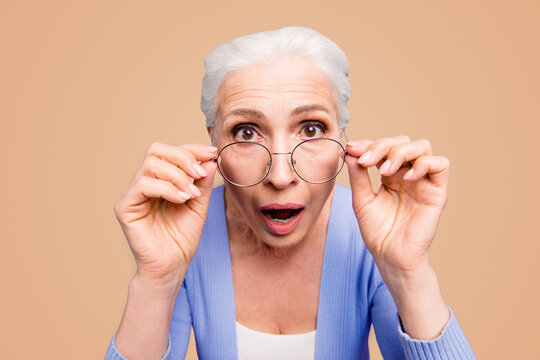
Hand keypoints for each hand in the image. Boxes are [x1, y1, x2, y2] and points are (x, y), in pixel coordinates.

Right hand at [113, 142, 217, 284]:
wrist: (172, 266)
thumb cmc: (182, 238)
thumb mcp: (199, 205)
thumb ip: (202, 183)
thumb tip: (209, 159)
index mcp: (160, 180)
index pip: (171, 153)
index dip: (191, 149)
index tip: (211, 153)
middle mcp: (144, 183)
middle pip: (156, 150)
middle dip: (182, 157)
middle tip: (199, 173)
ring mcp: (133, 194)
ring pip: (150, 164)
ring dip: (176, 175)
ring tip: (190, 194)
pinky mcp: (125, 207)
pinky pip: (143, 184)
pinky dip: (166, 188)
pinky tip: (181, 199)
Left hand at [345, 135, 449, 276]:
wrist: (391, 257)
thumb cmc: (378, 232)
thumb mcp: (362, 200)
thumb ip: (358, 176)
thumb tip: (350, 151)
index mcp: (390, 175)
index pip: (383, 147)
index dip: (369, 144)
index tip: (352, 148)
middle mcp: (408, 174)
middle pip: (402, 142)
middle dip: (382, 146)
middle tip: (366, 160)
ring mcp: (423, 182)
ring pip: (422, 147)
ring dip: (400, 152)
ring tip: (384, 170)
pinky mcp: (437, 192)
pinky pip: (440, 165)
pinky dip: (424, 164)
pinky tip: (407, 178)